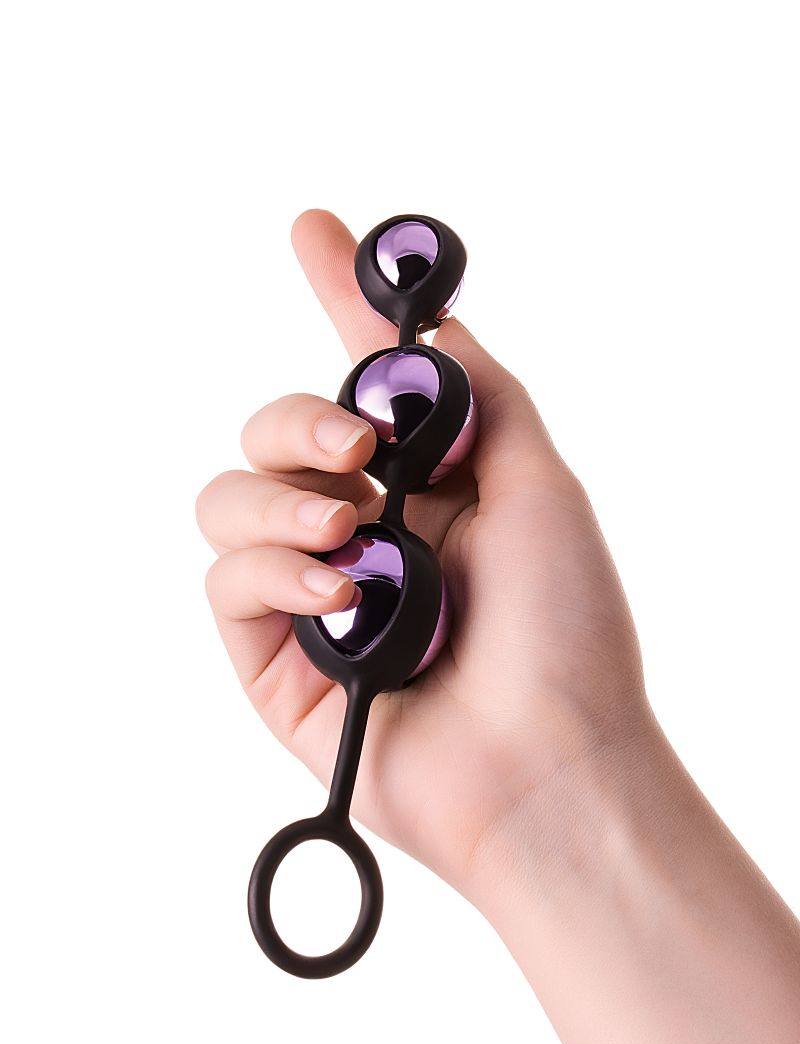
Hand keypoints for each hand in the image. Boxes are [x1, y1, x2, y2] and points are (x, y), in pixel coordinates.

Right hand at [196, 209, 648, 898]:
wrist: (546, 763)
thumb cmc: (566, 633)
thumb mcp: (541, 482)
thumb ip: (480, 396)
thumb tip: (428, 331)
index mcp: (427, 492)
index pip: (359, 386)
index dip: (334, 304)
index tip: (312, 230)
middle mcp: (364, 537)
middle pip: (273, 433)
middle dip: (300, 422)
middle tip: (360, 452)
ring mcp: (313, 599)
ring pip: (229, 499)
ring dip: (282, 496)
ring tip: (351, 535)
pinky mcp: (275, 662)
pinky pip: (229, 580)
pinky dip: (275, 569)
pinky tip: (337, 592)